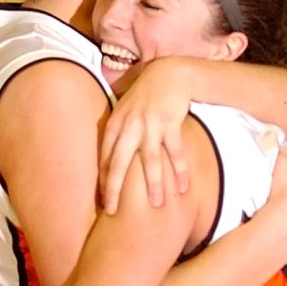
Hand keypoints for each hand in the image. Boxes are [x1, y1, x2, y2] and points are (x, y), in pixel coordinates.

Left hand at [99, 58, 190, 214]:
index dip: (103, 181)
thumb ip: (117, 132)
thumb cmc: (146, 95)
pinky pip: (175, 151)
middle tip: (112, 212)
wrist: (169, 74)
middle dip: (115, 189)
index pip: (105, 158)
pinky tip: (183, 187)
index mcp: (115, 124)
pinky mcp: (170, 123)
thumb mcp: (125, 110)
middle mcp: (129, 125)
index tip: (103, 201)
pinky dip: (180, 169)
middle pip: (119, 163)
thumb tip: (107, 158)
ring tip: (156, 205)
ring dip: (153, 184)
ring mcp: (150, 124)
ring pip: (149, 160)